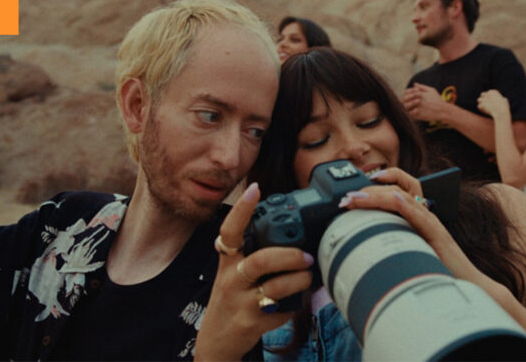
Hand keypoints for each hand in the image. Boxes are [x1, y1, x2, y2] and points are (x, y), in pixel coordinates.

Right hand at [195, 183, 312, 360]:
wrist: (218, 338)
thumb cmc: (233, 295)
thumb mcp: (234, 270)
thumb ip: (253, 250)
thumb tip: (288, 228)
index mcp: (227, 260)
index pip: (231, 230)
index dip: (242, 209)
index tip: (255, 188)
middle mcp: (230, 279)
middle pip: (262, 260)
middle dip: (291, 255)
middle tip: (307, 255)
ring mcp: (240, 302)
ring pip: (277, 286)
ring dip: (300, 280)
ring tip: (308, 276)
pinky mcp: (252, 323)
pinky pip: (282, 310)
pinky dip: (295, 304)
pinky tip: (296, 300)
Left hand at [341, 168, 483, 283]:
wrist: (465, 284)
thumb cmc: (436, 271)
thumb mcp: (409, 252)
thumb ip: (392, 243)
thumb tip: (362, 244)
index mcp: (417, 217)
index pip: (398, 188)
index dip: (377, 184)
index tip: (354, 191)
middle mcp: (425, 215)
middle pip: (398, 188)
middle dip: (370, 190)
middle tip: (347, 198)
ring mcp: (432, 224)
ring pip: (405, 198)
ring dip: (379, 194)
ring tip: (358, 196)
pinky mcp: (438, 236)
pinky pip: (422, 217)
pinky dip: (406, 206)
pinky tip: (393, 199)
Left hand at [401, 83, 445, 121]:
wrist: (443, 111)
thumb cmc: (438, 100)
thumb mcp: (432, 90)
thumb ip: (422, 87)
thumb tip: (414, 84)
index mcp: (419, 94)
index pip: (406, 93)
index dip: (406, 95)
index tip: (407, 98)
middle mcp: (417, 100)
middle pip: (405, 100)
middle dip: (404, 102)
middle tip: (406, 104)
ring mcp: (417, 108)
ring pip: (406, 108)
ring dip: (406, 108)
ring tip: (409, 109)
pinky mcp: (418, 115)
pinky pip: (410, 115)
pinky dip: (409, 114)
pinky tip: (413, 113)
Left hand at [477, 90, 509, 118]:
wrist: (501, 112)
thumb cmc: (504, 107)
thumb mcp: (505, 101)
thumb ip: (502, 99)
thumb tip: (503, 99)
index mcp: (492, 92)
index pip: (487, 93)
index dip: (488, 97)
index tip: (490, 102)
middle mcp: (487, 94)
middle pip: (482, 94)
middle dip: (483, 99)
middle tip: (485, 104)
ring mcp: (484, 99)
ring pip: (479, 100)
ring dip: (481, 103)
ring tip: (485, 108)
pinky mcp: (481, 104)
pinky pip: (479, 106)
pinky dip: (481, 109)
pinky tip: (485, 111)